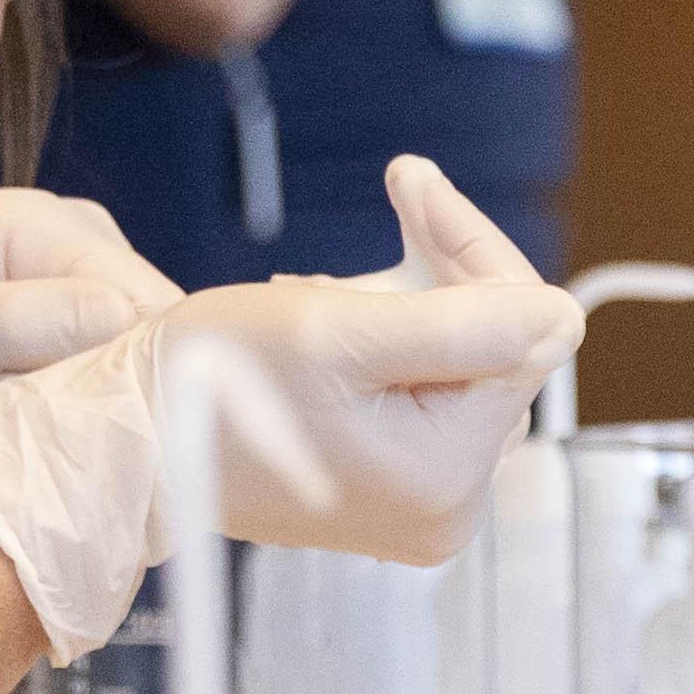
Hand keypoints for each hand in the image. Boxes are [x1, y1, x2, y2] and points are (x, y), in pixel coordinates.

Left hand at [0, 190, 172, 540]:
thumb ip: (30, 317)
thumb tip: (129, 320)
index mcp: (42, 222)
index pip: (138, 291)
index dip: (147, 358)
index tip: (125, 421)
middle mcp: (71, 247)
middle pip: (148, 324)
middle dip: (129, 382)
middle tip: (93, 440)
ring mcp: (68, 295)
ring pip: (132, 356)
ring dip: (108, 400)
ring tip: (72, 438)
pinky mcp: (60, 340)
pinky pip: (104, 375)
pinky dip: (89, 408)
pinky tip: (66, 433)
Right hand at [168, 158, 586, 556]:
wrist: (129, 438)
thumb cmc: (207, 384)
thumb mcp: (338, 331)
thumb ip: (464, 324)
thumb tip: (564, 317)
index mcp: (445, 478)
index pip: (521, 334)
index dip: (473, 252)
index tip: (412, 184)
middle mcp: (446, 510)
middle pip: (497, 353)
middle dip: (440, 277)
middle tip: (389, 204)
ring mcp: (420, 508)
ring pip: (461, 367)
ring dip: (407, 307)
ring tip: (325, 293)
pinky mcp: (392, 495)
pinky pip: (425, 397)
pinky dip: (387, 347)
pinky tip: (331, 327)